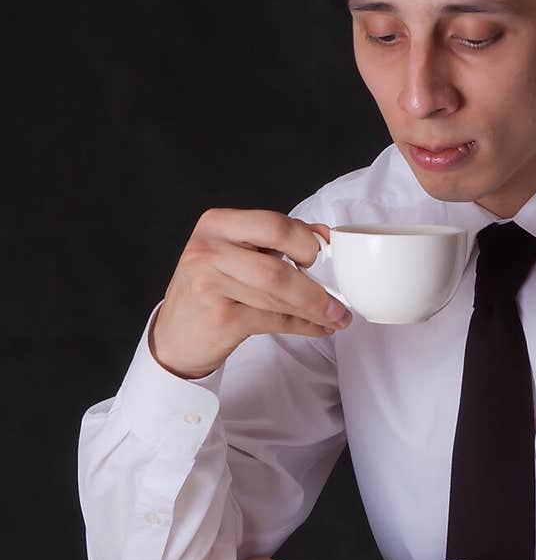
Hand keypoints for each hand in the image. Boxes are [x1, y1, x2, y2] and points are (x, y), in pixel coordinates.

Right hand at [149, 208, 352, 378]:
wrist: (175, 335)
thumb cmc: (212, 289)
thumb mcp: (236, 254)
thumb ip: (276, 240)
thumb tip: (323, 234)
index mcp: (217, 224)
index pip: (274, 224)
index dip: (307, 241)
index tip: (329, 255)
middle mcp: (208, 249)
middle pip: (276, 264)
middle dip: (314, 284)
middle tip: (336, 297)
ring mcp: (209, 284)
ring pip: (277, 296)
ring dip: (314, 310)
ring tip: (336, 317)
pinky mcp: (219, 318)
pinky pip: (273, 320)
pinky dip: (302, 326)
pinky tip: (317, 328)